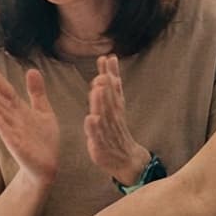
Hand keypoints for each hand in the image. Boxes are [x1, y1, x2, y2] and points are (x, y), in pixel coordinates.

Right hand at [0, 65, 59, 185]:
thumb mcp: (44, 111)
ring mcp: (12, 131)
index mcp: (20, 110)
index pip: (6, 92)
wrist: (47, 164)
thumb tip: (31, 69)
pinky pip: (6, 132)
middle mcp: (13, 119)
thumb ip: (37, 92)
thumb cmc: (44, 139)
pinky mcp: (16, 144)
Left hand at [83, 54, 148, 187]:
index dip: (112, 73)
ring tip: (97, 90)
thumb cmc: (116, 128)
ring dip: (101, 103)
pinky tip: (90, 119)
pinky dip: (94, 128)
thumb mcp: (116, 103)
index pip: (115, 87)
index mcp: (116, 106)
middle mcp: (114, 117)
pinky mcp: (101, 145)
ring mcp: (108, 131)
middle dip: (108, 86)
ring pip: (105, 116)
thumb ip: (113, 81)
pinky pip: (98, 136)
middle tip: (103, 73)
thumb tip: (110, 57)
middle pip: (111, 100)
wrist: (125, 158)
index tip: (108, 58)